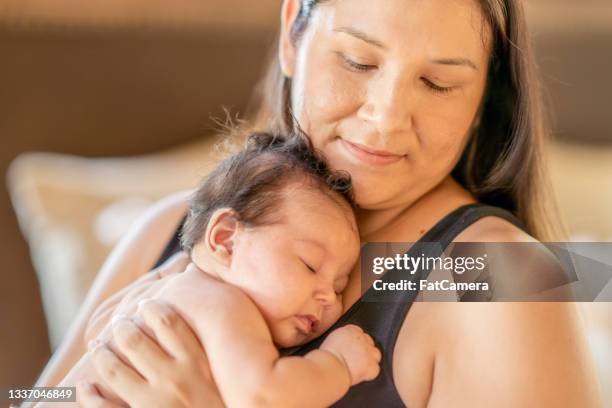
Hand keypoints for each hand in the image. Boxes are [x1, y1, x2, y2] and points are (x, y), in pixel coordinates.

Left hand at [82, 299, 223, 407]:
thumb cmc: (230, 404)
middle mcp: (175, 379)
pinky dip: (90, 394)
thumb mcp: (231, 372)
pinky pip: (104, 407)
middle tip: (119, 323)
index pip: (169, 321)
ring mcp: (154, 403)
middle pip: (136, 340)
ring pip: (115, 368)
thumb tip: (210, 288)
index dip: (153, 308)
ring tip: (98, 345)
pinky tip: (85, 385)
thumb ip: (220, 342)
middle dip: (122, 327)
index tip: (145, 304)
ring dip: (102, 353)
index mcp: (198, 363)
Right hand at [320, 324, 380, 384]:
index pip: (359, 332)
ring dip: (370, 360)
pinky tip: (361, 375)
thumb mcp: (332, 340)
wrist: (329, 368)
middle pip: (369, 342)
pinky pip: (375, 369)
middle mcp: (361, 338)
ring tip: (359, 367)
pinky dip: (369, 373)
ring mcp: (368, 352)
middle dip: (364, 350)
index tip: (353, 349)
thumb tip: (345, 344)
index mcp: (350, 330)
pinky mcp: (371, 365)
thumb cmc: (325, 357)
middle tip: (355, 359)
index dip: (357, 343)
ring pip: (376, 354)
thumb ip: (342, 339)